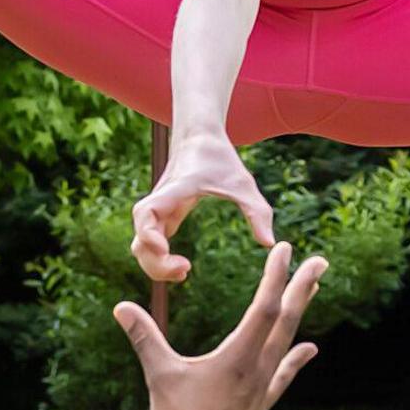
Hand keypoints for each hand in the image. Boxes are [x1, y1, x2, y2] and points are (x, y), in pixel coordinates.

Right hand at [116, 243, 326, 409]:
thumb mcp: (159, 377)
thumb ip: (144, 338)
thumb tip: (121, 306)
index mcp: (237, 359)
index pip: (263, 308)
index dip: (275, 277)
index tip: (285, 249)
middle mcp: (258, 369)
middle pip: (286, 320)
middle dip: (303, 287)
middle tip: (320, 261)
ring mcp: (263, 387)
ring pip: (287, 341)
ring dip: (300, 312)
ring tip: (313, 288)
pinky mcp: (261, 402)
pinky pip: (285, 373)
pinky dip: (297, 357)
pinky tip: (310, 348)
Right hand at [132, 132, 277, 284]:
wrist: (200, 138)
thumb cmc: (221, 158)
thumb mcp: (243, 183)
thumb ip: (257, 212)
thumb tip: (270, 244)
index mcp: (175, 191)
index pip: (146, 213)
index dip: (148, 234)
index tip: (164, 249)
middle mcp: (160, 202)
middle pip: (140, 240)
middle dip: (155, 261)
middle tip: (184, 270)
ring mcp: (159, 211)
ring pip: (141, 245)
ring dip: (155, 263)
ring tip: (184, 272)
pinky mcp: (164, 217)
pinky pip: (150, 243)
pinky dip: (159, 259)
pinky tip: (182, 267)